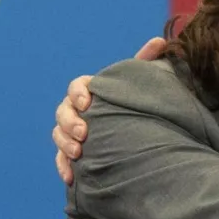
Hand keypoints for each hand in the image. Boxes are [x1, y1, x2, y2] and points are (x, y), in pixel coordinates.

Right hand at [52, 37, 167, 184]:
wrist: (133, 129)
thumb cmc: (134, 101)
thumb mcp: (140, 82)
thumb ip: (145, 61)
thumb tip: (159, 40)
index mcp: (91, 90)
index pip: (77, 86)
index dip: (78, 93)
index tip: (88, 102)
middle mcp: (77, 109)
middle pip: (62, 112)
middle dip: (70, 122)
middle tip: (84, 133)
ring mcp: (72, 131)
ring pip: (58, 134)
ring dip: (65, 144)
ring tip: (79, 153)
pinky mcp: (72, 152)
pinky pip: (61, 159)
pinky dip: (63, 166)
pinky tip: (71, 177)